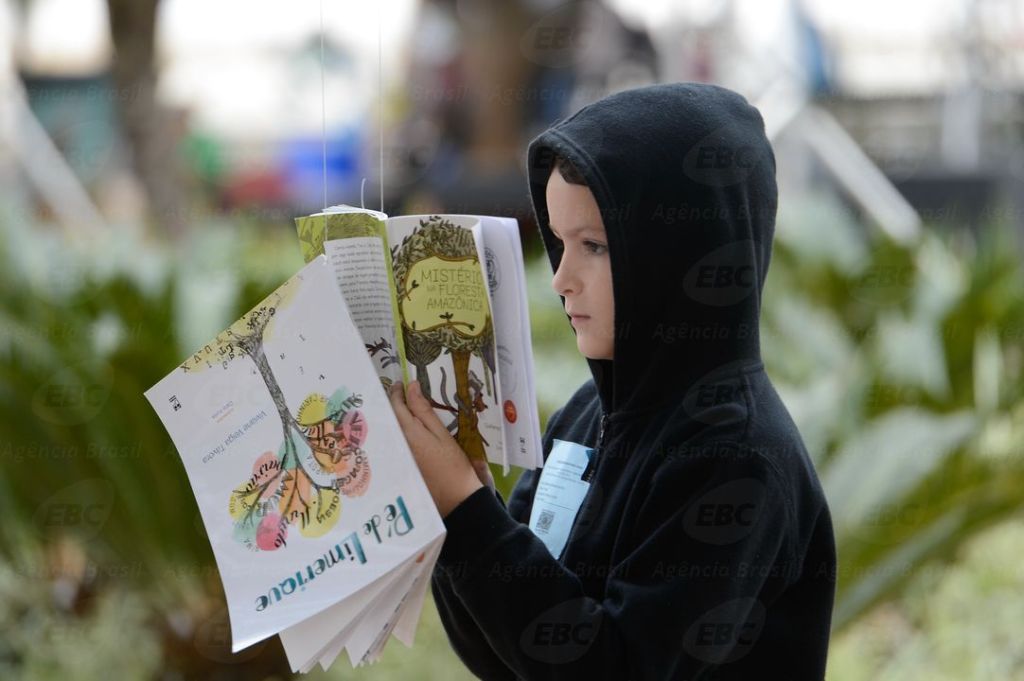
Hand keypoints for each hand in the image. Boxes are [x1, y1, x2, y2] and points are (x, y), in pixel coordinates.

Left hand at [388, 380, 483, 517]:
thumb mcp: (442, 434)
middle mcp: (396, 443)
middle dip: (389, 404)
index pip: (395, 405)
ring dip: (390, 418)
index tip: (400, 383)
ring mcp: (396, 456)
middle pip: (387, 418)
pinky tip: (401, 429)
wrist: (455, 500)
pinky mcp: (399, 465)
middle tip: (397, 392)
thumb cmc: (453, 465)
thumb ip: (425, 410)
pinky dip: (394, 432)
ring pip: (388, 430)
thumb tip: (412, 387)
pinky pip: (392, 442)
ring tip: (399, 408)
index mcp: (408, 432)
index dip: (396, 392)